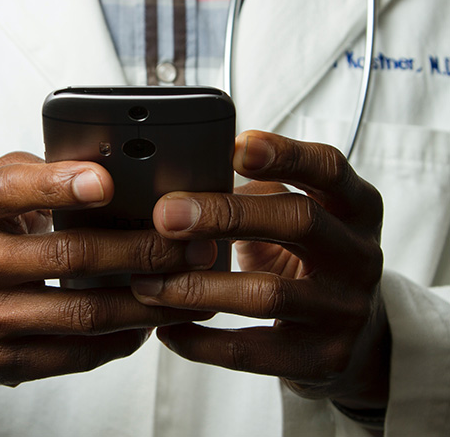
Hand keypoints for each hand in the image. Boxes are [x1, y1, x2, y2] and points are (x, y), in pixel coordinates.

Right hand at [0, 152, 215, 419]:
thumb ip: (39, 173)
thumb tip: (109, 167)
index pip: (10, 190)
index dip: (59, 185)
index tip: (107, 182)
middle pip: (68, 255)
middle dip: (141, 250)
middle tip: (190, 244)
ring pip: (82, 313)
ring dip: (145, 300)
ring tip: (187, 285)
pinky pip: (74, 354)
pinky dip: (121, 338)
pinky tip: (148, 321)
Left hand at [131, 131, 389, 410]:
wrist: (357, 333)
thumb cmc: (309, 257)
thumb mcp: (298, 214)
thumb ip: (258, 193)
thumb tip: (183, 184)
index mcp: (355, 206)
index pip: (328, 167)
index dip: (284, 154)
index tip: (234, 147)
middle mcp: (360, 255)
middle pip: (298, 221)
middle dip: (225, 215)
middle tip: (165, 215)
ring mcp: (346, 310)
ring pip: (268, 294)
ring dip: (197, 287)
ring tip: (147, 283)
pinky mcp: (324, 358)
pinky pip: (252, 352)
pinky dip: (201, 342)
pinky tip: (167, 328)